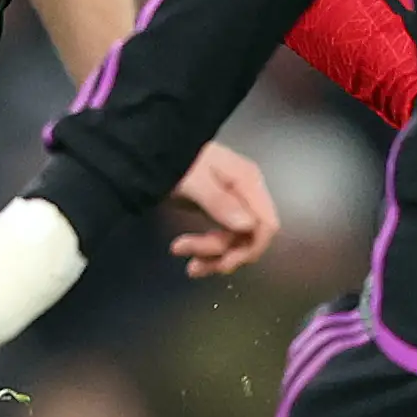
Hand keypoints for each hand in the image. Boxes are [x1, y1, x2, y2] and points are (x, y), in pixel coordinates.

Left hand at [166, 141, 277, 277]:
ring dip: (214, 258)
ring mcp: (234, 202)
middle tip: (195, 266)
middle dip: (226, 255)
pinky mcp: (220, 209)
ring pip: (237, 242)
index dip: (251, 248)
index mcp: (247, 182)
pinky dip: (209, 251)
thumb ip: (219, 201)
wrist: (151, 150)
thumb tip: (247, 226)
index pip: (266, 224)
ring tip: (189, 266)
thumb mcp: (192, 181)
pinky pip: (225, 237)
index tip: (224, 262)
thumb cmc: (172, 161)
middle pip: (251, 237)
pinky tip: (190, 254)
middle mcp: (246, 193)